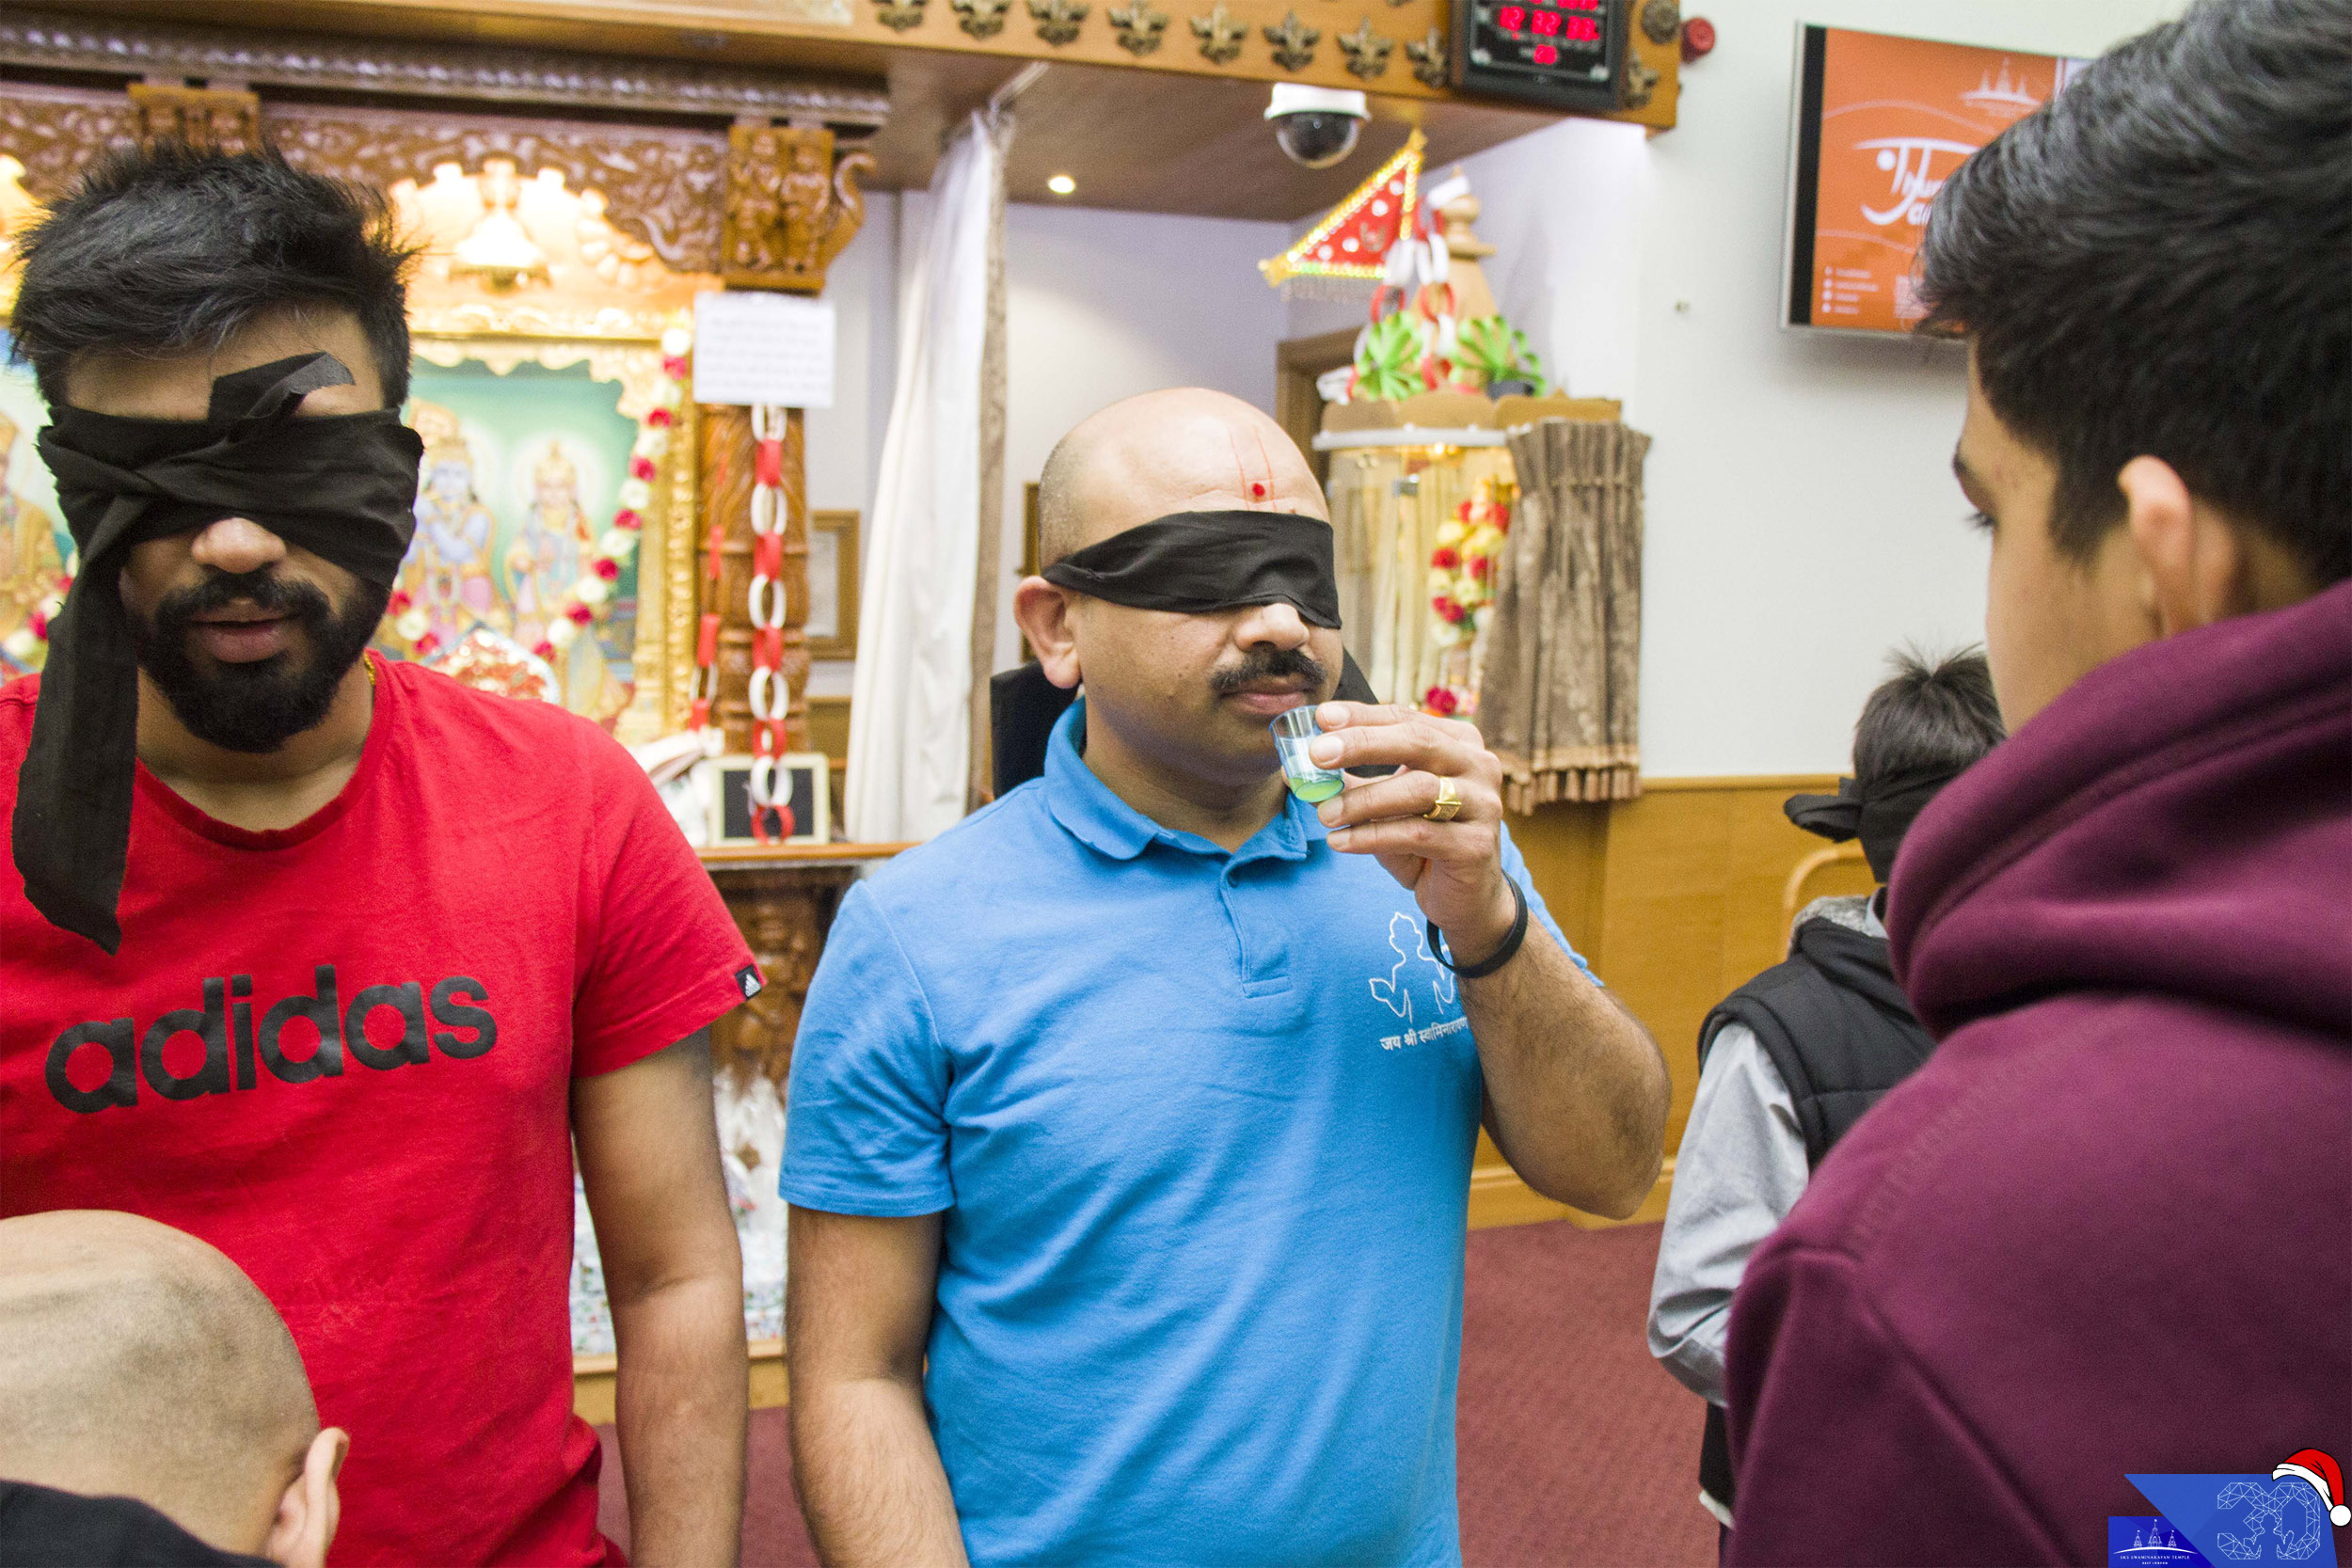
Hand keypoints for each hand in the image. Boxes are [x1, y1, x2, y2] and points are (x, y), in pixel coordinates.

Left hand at [1308, 701, 1517, 965]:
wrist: (1466, 898)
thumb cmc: (1422, 842)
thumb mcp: (1385, 806)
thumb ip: (1351, 783)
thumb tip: (1295, 771)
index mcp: (1459, 743)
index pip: (1405, 718)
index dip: (1362, 716)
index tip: (1321, 717)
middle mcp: (1479, 765)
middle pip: (1417, 742)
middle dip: (1362, 744)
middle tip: (1317, 754)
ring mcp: (1483, 804)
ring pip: (1417, 790)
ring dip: (1362, 801)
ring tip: (1324, 814)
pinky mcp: (1476, 845)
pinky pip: (1417, 833)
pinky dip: (1372, 836)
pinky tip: (1340, 843)